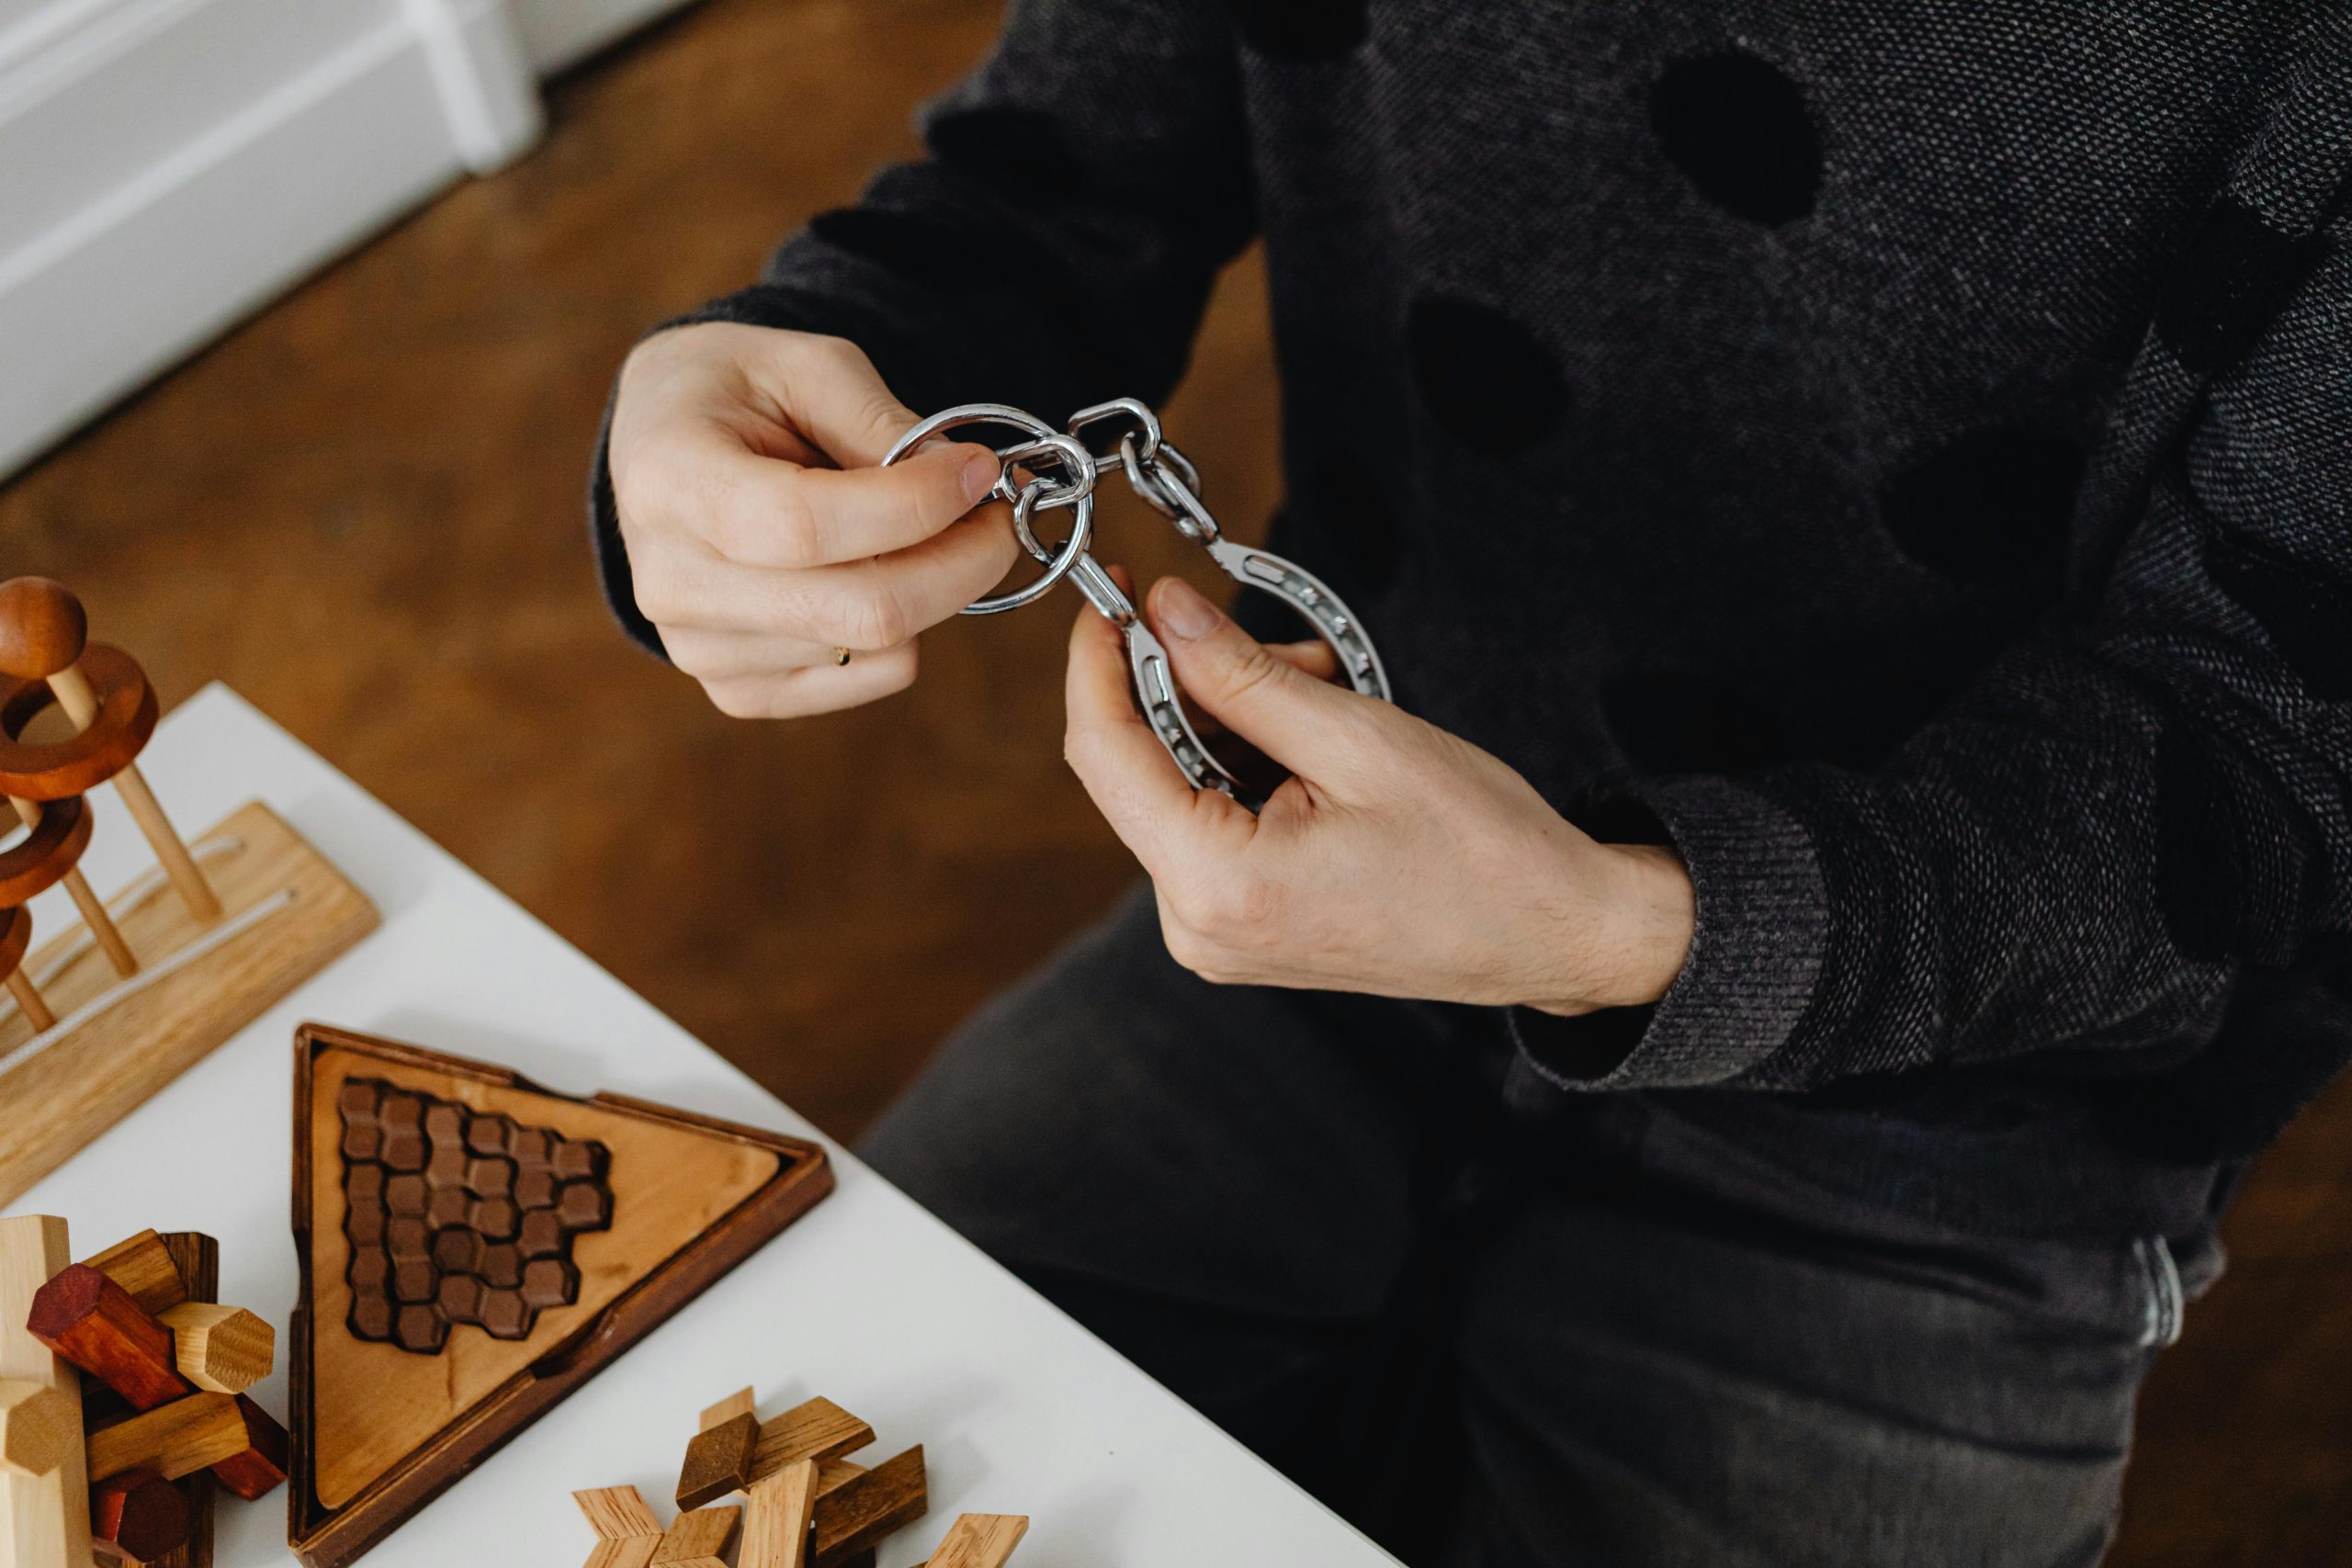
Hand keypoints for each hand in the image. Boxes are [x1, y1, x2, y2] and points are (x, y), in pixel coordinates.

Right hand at [609, 324, 1016, 716]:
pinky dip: (905, 628)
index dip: (915, 506)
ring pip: (877, 644)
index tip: (979, 470)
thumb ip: (880, 421)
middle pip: (858, 609)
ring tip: (926, 527)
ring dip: (934, 584)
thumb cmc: (736, 393)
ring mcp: (699, 648)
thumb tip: (964, 483)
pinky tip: (880, 571)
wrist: (664, 450)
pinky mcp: (738, 689)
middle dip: (961, 560)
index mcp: (670, 480)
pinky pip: (869, 677)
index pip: (807, 526)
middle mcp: (671, 581)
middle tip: (999, 514)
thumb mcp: (804, 364)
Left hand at [1063, 575, 1696, 1012]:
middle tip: (1293, 650)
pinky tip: (1322, 744)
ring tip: (1333, 694)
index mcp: (1216, 887)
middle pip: (1141, 767)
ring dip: (1239, 721)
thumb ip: (1241, 674)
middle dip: (1199, 687)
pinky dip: (1252, 765)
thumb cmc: (1480, 850)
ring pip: (1181, 785)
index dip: (1099, 659)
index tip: (1116, 592)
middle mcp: (1197, 926)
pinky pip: (1213, 821)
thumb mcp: (1356, 736)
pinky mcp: (1243, 928)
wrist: (1554, 933)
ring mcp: (1217, 936)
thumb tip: (1165, 613)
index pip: (1104, 752)